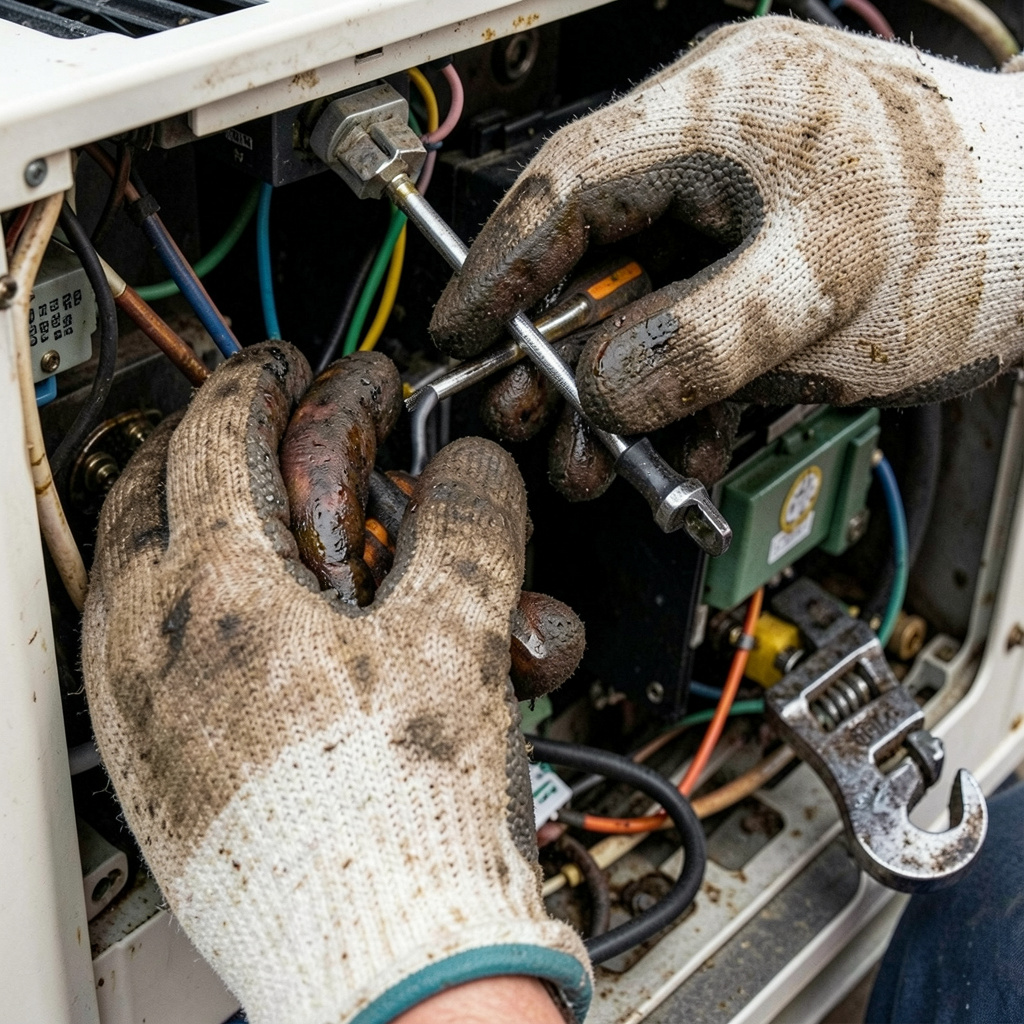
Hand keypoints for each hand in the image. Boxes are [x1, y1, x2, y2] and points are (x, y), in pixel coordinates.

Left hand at [82, 343, 590, 1023]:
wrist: (380, 958)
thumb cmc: (405, 816)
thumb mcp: (458, 638)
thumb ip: (470, 525)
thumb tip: (477, 468)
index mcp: (218, 593)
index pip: (217, 432)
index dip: (261, 379)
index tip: (289, 368)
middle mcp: (148, 644)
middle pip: (145, 487)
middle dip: (201, 437)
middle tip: (257, 424)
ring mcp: (133, 709)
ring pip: (126, 566)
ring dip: (178, 516)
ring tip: (244, 510)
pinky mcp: (146, 765)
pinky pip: (129, 646)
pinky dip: (173, 601)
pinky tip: (235, 620)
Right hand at [430, 17, 1023, 434]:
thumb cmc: (974, 228)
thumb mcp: (826, 290)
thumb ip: (703, 341)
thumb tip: (604, 388)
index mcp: (720, 109)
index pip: (567, 186)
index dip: (500, 267)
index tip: (458, 330)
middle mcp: (716, 148)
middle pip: (592, 253)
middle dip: (557, 352)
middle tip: (528, 419)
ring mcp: (736, 208)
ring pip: (640, 304)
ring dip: (618, 393)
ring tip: (603, 462)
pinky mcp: (759, 260)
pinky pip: (694, 326)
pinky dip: (681, 392)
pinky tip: (682, 446)